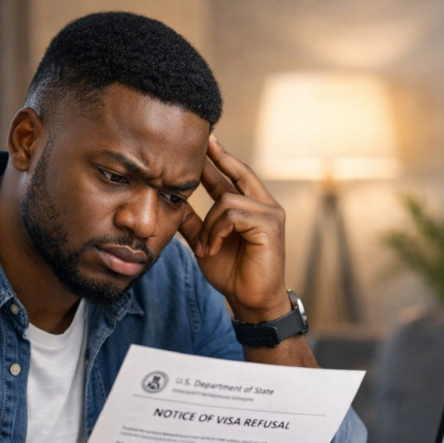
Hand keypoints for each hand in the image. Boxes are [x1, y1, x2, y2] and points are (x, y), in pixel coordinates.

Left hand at [178, 136, 291, 322]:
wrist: (251, 301)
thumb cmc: (233, 274)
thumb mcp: (205, 242)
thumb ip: (193, 222)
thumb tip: (173, 201)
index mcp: (251, 208)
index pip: (235, 175)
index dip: (220, 157)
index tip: (206, 140)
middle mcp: (265, 206)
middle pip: (239, 172)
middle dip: (219, 158)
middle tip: (203, 140)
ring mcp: (270, 214)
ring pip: (227, 200)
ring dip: (209, 226)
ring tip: (206, 247)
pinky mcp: (270, 225)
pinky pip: (233, 214)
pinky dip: (217, 231)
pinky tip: (213, 248)